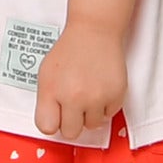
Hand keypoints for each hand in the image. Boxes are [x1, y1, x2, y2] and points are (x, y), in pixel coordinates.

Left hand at [33, 20, 126, 139]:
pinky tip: (100, 86)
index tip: (56, 114)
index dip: (52, 121)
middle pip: (70, 132)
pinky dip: (105, 105)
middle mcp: (73, 97)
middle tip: (74, 102)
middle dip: (72, 120)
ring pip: (92, 125)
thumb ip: (46, 99)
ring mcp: (96, 97)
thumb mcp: (46, 72)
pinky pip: (109, 115)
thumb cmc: (69, 50)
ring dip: (90, 112)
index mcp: (51, 90)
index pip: (46, 127)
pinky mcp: (115, 95)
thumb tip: (52, 124)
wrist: (94, 30)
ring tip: (88, 90)